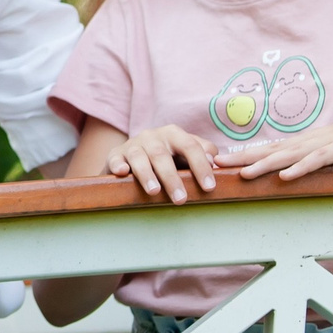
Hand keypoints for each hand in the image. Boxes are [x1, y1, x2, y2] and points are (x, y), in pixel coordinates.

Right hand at [104, 124, 221, 204]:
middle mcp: (152, 136)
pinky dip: (118, 166)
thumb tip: (217, 163)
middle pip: (162, 155)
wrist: (132, 156)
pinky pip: (116, 159)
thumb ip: (202, 152)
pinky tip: (122, 173)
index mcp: (173, 134)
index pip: (190, 146)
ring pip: (139, 158)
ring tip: (154, 191)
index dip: (200, 166)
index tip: (209, 187)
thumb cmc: (167, 157)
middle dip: (172, 178)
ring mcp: (133, 145)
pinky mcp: (116, 155)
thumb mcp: (185, 152)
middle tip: (181, 199)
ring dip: (147, 174)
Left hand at [215, 105, 332, 181]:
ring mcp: (329, 143)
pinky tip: (285, 176)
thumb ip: (323, 157)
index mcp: (312, 141)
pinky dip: (302, 168)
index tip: (223, 161)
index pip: (273, 148)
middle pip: (273, 149)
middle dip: (244, 158)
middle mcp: (314, 140)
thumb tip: (304, 167)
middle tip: (216, 165)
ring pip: (290, 155)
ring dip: (265, 165)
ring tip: (242, 174)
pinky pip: (319, 160)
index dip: (247, 154)